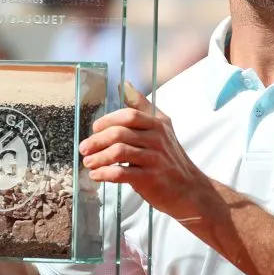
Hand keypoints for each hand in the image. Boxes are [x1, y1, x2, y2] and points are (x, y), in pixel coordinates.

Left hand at [78, 83, 208, 218]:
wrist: (189, 189)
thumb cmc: (170, 158)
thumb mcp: (162, 127)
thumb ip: (142, 106)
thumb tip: (124, 85)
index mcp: (158, 124)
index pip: (129, 115)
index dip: (108, 120)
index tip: (95, 128)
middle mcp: (157, 139)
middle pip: (120, 133)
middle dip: (97, 141)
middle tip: (83, 148)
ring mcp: (154, 159)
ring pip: (118, 152)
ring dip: (98, 158)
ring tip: (87, 163)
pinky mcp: (150, 178)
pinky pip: (121, 173)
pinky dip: (105, 174)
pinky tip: (97, 175)